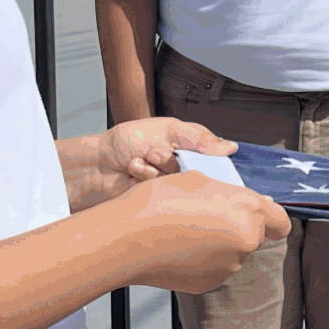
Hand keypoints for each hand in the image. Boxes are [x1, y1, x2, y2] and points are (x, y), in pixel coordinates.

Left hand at [57, 118, 231, 209]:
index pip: (215, 155)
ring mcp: (171, 185)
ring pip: (180, 180)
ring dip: (157, 167)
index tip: (196, 152)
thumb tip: (230, 147)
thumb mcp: (166, 128)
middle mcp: (182, 168)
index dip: (210, 155)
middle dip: (173, 158)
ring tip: (139, 160)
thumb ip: (198, 136)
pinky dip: (147, 177)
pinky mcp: (160, 200)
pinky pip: (165, 191)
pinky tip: (134, 171)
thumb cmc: (126, 142)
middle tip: (154, 151)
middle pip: (200, 170)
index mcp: (188, 148)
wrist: (97, 164)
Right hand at [114, 172, 288, 293]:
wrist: (127, 237)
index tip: (258, 213)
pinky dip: (201, 259)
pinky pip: (212, 267)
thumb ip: (230, 194)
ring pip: (230, 251)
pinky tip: (178, 247)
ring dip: (217, 242)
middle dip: (235, 225)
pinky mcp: (207, 283)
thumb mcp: (200, 180)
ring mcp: (227, 267)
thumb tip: (238, 202)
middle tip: (205, 214)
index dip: (270, 217)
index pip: (280, 222)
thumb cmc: (160, 202)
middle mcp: (245, 243)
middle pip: (251, 235)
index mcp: (248, 212)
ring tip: (185, 229)